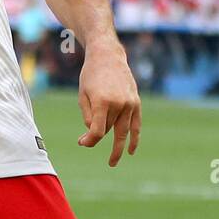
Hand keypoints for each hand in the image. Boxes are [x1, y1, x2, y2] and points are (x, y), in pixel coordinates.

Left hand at [77, 41, 140, 165]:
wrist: (108, 56)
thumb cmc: (91, 75)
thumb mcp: (82, 95)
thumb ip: (88, 116)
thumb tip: (93, 133)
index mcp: (103, 102)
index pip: (97, 131)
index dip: (89, 140)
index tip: (81, 142)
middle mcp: (119, 104)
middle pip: (108, 130)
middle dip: (96, 138)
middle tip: (85, 143)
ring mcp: (130, 104)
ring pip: (121, 130)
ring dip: (116, 146)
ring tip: (112, 162)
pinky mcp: (136, 103)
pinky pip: (136, 125)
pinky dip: (134, 139)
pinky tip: (131, 151)